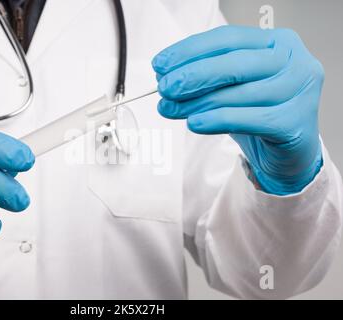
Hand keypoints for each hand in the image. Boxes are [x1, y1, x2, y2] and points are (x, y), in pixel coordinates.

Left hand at [152, 26, 323, 194]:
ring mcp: (300, 91)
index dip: (190, 51)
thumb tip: (166, 75)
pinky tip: (194, 123)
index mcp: (277, 42)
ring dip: (197, 102)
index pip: (227, 39)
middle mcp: (294, 61)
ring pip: (238, 93)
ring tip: (170, 109)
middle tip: (164, 87)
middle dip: (192, 76)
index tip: (160, 64)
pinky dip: (217, 120)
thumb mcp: (232, 88)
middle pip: (234, 64)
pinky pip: (248, 119)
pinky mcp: (295, 122)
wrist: (289, 151)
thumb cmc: (260, 112)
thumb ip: (206, 77)